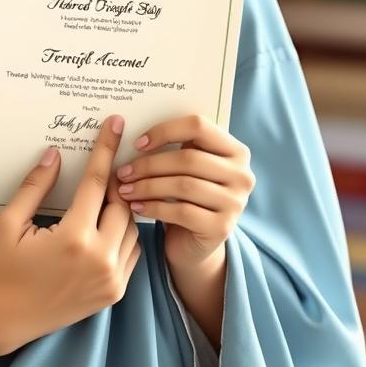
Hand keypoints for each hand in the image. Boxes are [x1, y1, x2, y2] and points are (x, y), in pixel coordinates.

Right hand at [0, 115, 141, 353]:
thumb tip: (55, 154)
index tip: (116, 124)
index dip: (106, 150)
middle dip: (116, 180)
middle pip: (122, 204)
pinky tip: (108, 222)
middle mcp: (100, 259)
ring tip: (106, 192)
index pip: (97, 183)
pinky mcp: (114, 293)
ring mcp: (111, 279)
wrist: (4, 319)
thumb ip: (35, 185)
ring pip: (132, 228)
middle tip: (107, 163)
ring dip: (122, 207)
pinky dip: (125, 233)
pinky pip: (131, 252)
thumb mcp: (10, 222)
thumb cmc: (0, 268)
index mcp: (74, 238)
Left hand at [110, 113, 254, 272]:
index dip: (164, 131)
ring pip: (184, 185)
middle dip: (149, 165)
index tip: (137, 143)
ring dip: (148, 186)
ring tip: (125, 189)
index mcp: (235, 149)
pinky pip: (183, 212)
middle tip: (123, 172)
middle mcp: (242, 175)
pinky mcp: (223, 228)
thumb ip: (172, 147)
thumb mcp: (183, 167)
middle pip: (189, 159)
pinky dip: (154, 208)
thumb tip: (130, 130)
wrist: (194, 241)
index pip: (199, 126)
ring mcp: (236, 203)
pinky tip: (136, 206)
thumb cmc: (184, 195)